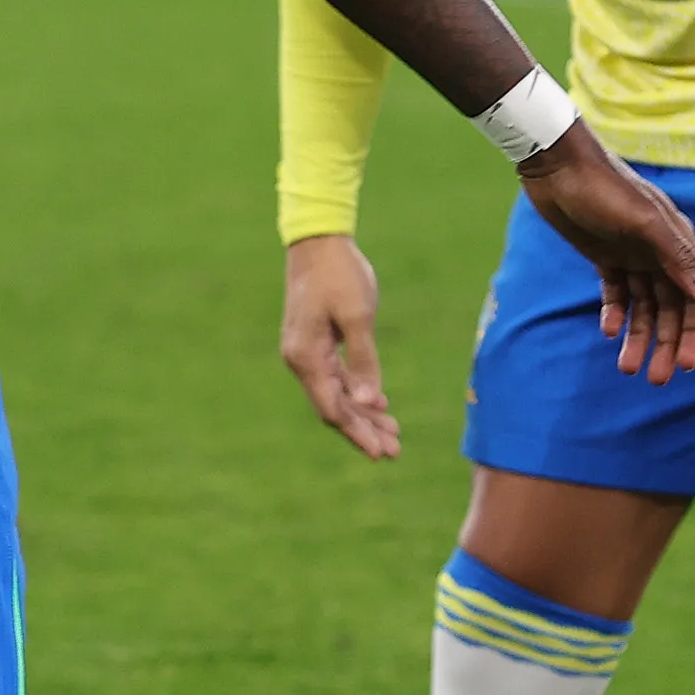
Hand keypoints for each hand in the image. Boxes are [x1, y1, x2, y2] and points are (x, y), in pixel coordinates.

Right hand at [279, 235, 397, 457]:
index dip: (358, 432)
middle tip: (394, 451)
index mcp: (307, 357)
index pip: (333, 408)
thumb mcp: (358, 316)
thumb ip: (363, 362)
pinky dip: (356, 392)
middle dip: (364, 430)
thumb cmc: (340, 274)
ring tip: (393, 433)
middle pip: (333, 407)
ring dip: (363, 414)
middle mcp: (300, 360)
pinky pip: (335, 377)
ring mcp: (305, 353)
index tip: (381, 452)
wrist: (319, 241)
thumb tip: (365, 403)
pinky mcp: (315, 343)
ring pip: (335, 394)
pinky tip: (379, 404)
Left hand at [516, 129, 694, 384]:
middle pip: (672, 310)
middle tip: (656, 380)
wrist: (557, 166)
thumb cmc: (603, 188)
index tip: (687, 365)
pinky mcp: (606, 256)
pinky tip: (608, 331)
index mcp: (679, 244)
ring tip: (627, 367)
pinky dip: (615, 314)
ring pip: (645, 308)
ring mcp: (634, 255)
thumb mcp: (643, 221)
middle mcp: (661, 253)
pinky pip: (617, 294)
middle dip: (668, 345)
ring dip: (641, 337)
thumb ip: (678, 256)